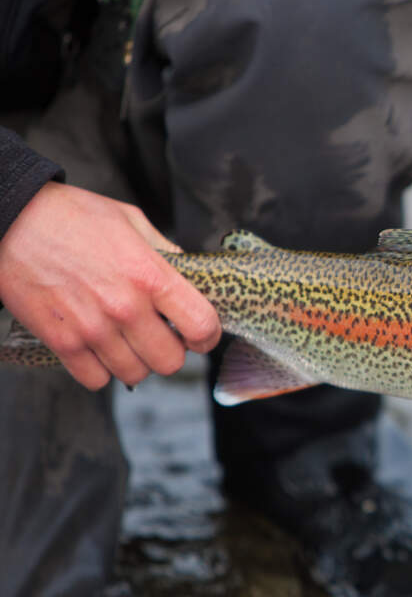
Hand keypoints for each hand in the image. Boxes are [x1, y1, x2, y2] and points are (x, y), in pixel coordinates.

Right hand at [0, 182, 220, 389]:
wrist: (11, 220)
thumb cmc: (71, 216)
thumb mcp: (131, 221)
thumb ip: (164, 251)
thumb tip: (189, 272)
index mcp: (150, 275)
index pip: (201, 325)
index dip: (207, 335)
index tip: (200, 334)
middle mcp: (125, 307)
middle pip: (171, 361)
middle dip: (171, 352)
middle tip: (161, 338)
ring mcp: (92, 328)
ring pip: (135, 374)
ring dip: (136, 362)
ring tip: (127, 341)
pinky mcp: (61, 341)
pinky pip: (95, 380)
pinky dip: (100, 370)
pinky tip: (99, 350)